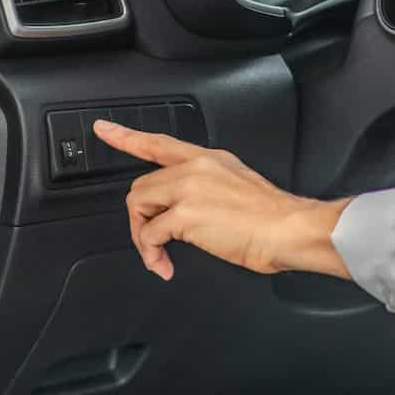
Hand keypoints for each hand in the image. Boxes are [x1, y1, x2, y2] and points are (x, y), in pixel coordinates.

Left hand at [91, 119, 352, 281]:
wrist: (290, 229)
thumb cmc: (273, 218)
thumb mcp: (239, 187)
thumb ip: (210, 189)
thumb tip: (191, 210)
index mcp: (209, 159)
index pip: (159, 143)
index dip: (126, 136)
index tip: (104, 129)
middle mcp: (195, 168)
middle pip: (141, 186)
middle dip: (141, 218)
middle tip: (155, 242)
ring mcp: (188, 189)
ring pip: (140, 206)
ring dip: (143, 236)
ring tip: (159, 255)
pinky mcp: (185, 215)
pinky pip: (150, 234)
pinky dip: (151, 254)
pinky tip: (164, 265)